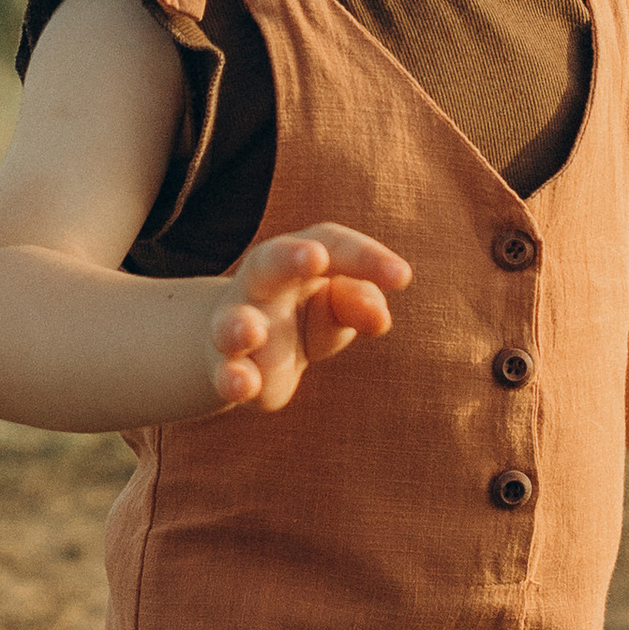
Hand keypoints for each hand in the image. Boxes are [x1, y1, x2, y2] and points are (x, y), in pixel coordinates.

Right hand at [208, 224, 411, 414]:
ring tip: (253, 332)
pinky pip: (226, 374)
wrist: (249, 350)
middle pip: (269, 262)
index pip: (332, 244)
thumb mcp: (339, 306)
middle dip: (290, 258)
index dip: (365, 258)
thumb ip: (359, 302)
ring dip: (240, 326)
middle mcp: (261, 284)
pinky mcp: (228, 369)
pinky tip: (243, 385)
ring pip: (231, 323)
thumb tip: (380, 316)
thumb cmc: (309, 317)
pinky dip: (232, 380)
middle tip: (315, 257)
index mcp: (298, 256)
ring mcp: (237, 326)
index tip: (402, 278)